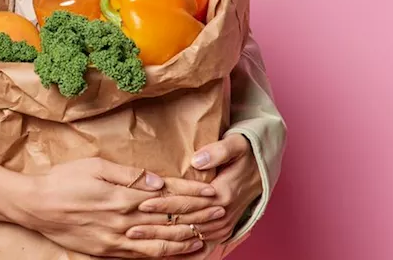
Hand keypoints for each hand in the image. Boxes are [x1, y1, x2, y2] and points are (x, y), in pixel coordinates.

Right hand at [13, 157, 220, 257]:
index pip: (166, 196)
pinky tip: (175, 253)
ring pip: (158, 243)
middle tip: (220, 213)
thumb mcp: (95, 166)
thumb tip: (159, 181)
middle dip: (196, 217)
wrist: (35, 206)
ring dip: (184, 240)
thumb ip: (129, 175)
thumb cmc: (63, 179)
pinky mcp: (107, 251)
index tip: (211, 191)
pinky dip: (162, 256)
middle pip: (168, 220)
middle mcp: (123, 221)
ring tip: (205, 237)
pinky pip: (141, 257)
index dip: (191, 194)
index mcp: (123, 197)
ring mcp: (116, 240)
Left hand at [124, 134, 261, 248]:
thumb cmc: (246, 154)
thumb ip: (218, 151)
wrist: (263, 170)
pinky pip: (202, 248)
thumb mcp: (237, 145)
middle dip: (156, 228)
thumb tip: (197, 161)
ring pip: (190, 239)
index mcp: (222, 194)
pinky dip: (184, 255)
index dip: (164, 204)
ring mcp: (223, 226)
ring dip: (165, 243)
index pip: (187, 202)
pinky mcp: (222, 231)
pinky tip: (165, 257)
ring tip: (140, 243)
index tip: (142, 203)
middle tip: (130, 230)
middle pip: (184, 224)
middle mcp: (221, 215)